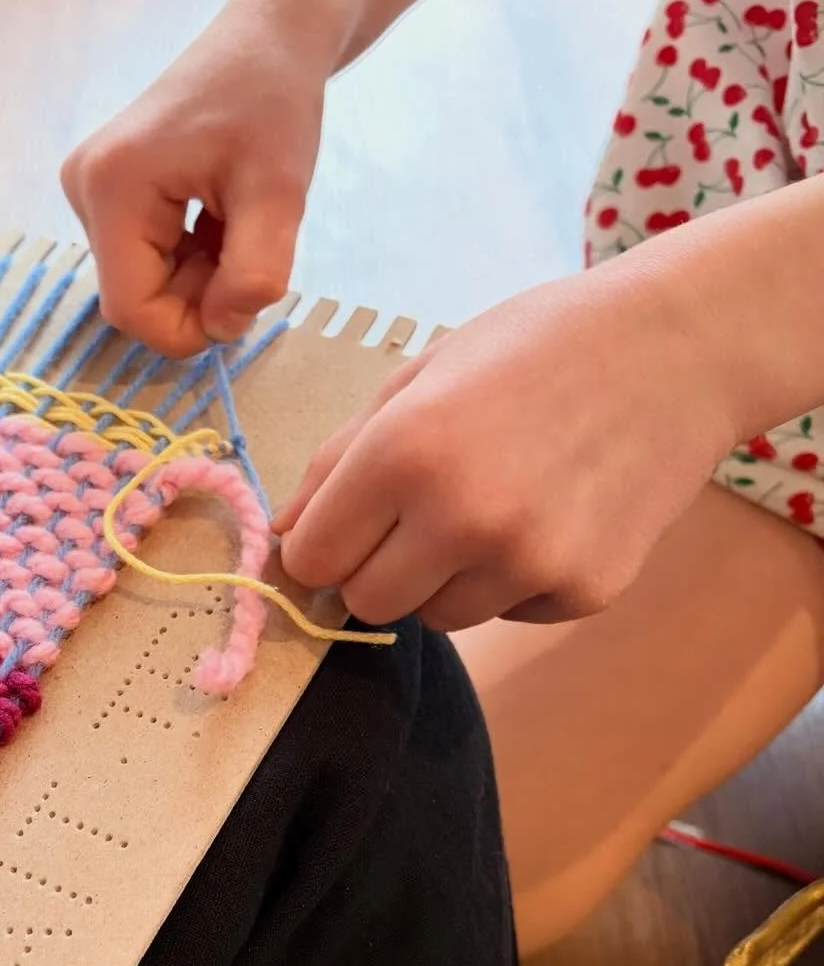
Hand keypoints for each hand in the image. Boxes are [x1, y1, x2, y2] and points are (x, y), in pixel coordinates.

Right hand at [61, 0, 333, 356]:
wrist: (266, 40)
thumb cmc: (275, 104)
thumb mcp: (280, 194)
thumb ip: (254, 274)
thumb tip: (220, 331)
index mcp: (113, 187)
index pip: (130, 309)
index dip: (189, 328)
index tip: (245, 302)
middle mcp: (84, 189)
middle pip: (134, 296)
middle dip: (198, 295)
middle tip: (250, 247)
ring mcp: (88, 189)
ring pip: (142, 280)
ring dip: (198, 276)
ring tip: (236, 222)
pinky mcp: (104, 191)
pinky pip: (143, 257)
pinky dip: (190, 256)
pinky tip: (217, 215)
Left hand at [274, 261, 734, 630]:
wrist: (679, 349)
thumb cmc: (535, 347)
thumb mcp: (419, 376)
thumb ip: (340, 459)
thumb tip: (286, 534)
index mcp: (405, 452)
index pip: (313, 559)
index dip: (319, 545)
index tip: (342, 528)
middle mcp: (463, 517)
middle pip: (369, 603)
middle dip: (376, 569)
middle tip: (418, 516)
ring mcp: (529, 562)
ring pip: (438, 618)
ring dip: (445, 578)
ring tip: (494, 504)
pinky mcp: (583, 591)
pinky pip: (509, 613)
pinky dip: (513, 581)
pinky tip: (549, 513)